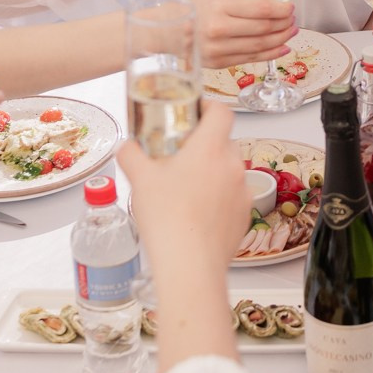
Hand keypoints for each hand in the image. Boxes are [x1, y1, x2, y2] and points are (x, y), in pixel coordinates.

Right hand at [116, 102, 248, 272]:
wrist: (190, 265)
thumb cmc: (167, 219)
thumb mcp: (139, 180)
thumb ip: (131, 155)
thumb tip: (127, 146)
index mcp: (210, 148)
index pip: (221, 112)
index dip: (208, 107)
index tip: (194, 112)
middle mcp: (232, 166)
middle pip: (223, 142)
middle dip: (203, 145)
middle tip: (180, 156)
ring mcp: (243, 192)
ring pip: (228, 171)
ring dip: (211, 173)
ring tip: (186, 188)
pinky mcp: (245, 216)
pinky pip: (233, 197)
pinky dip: (218, 198)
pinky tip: (197, 213)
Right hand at [194, 0, 294, 66]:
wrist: (163, 33)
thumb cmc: (187, 12)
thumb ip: (240, 6)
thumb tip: (269, 9)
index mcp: (219, 8)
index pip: (260, 9)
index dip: (280, 9)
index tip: (289, 7)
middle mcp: (220, 29)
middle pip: (263, 28)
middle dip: (284, 24)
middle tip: (292, 19)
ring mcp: (219, 49)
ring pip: (260, 45)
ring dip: (280, 39)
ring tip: (291, 32)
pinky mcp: (219, 63)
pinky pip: (250, 59)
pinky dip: (269, 54)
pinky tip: (281, 48)